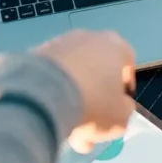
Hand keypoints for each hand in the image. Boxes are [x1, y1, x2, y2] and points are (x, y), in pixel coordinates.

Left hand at [35, 30, 135, 153]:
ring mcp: (59, 42)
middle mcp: (88, 37)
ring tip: (66, 126)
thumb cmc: (93, 103)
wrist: (43, 95)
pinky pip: (50, 76)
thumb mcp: (121, 118)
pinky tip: (48, 115)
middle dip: (95, 98)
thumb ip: (124, 110)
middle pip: (97, 70)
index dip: (124, 88)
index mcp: (116, 46)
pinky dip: (52, 93)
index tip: (118, 106)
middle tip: (90, 125)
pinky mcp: (34, 53)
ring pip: (72, 73)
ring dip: (72, 97)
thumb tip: (118, 106)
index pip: (127, 63)